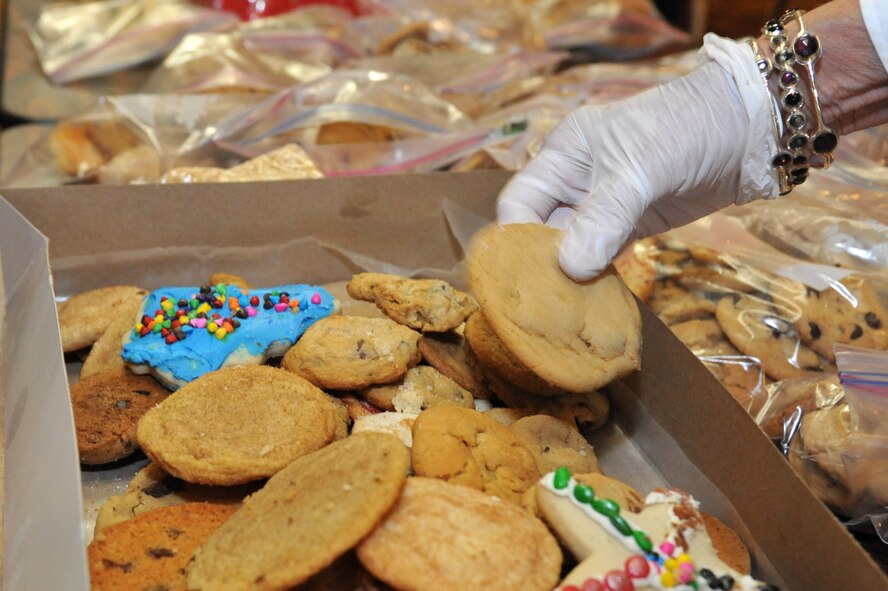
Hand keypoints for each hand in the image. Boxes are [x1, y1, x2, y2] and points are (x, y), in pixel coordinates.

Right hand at [497, 36, 778, 280]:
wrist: (750, 130)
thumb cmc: (687, 129)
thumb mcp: (639, 169)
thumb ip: (603, 217)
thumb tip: (570, 268)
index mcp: (562, 156)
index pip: (519, 202)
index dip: (514, 239)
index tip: (517, 278)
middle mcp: (573, 182)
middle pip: (540, 231)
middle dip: (539, 266)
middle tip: (539, 307)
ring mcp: (602, 207)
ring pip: (570, 249)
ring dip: (568, 278)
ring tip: (561, 315)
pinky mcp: (629, 227)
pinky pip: (601, 258)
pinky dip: (596, 279)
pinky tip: (592, 303)